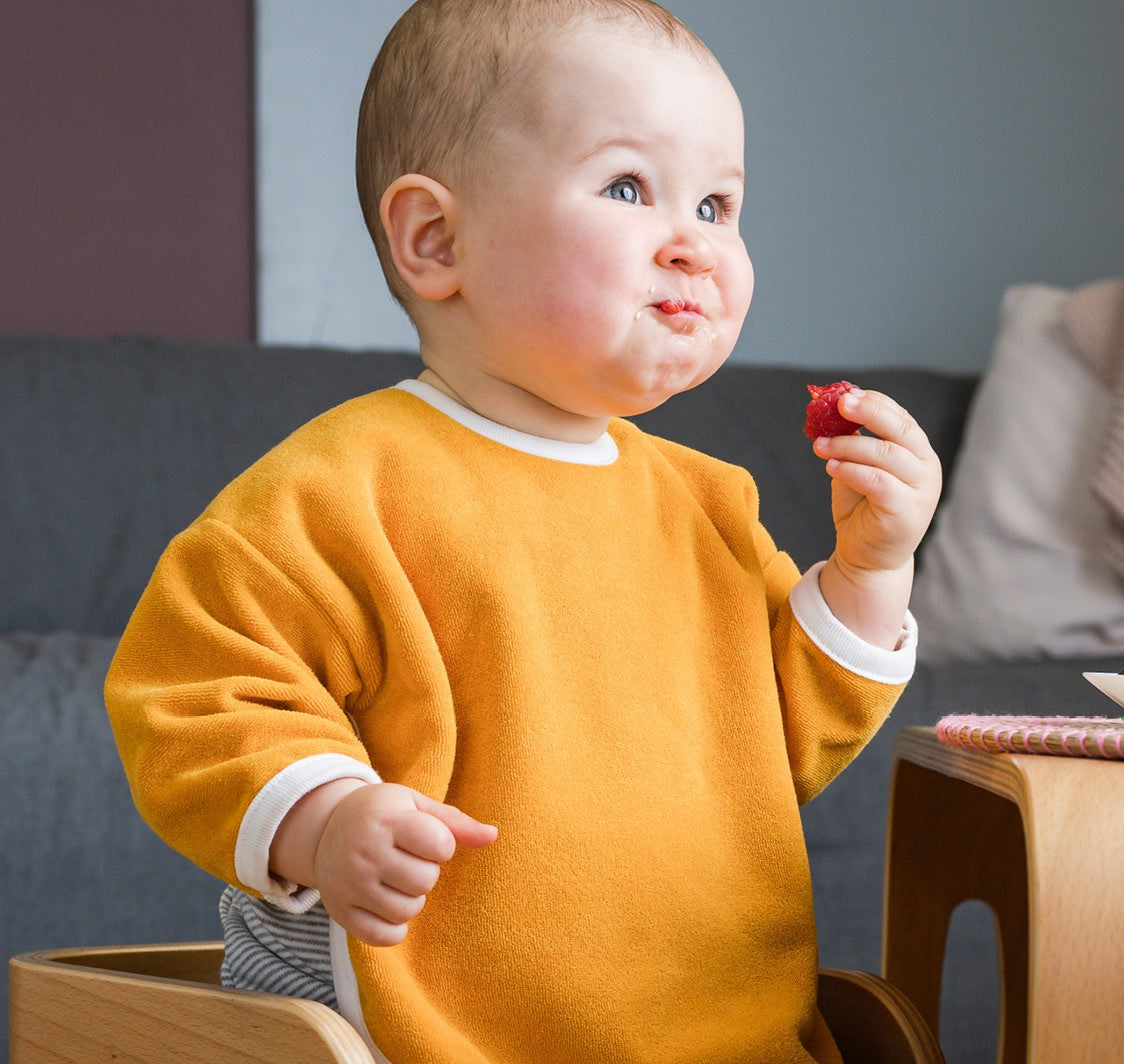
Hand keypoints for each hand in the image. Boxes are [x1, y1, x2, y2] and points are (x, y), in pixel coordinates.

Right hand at [310, 782, 497, 946]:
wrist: (326, 825)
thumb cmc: (383, 813)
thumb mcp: (415, 805)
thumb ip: (455, 822)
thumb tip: (493, 835)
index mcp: (387, 821)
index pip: (440, 844)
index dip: (442, 844)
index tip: (425, 837)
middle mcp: (365, 853)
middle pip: (424, 881)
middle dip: (426, 872)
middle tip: (409, 860)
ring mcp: (349, 885)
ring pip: (406, 911)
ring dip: (412, 898)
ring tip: (398, 879)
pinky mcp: (340, 912)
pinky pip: (383, 936)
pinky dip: (395, 927)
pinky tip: (388, 904)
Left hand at [812, 387, 940, 645]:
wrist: (866, 558)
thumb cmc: (861, 510)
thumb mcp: (855, 468)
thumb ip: (851, 441)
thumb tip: (829, 407)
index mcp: (918, 453)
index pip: (902, 419)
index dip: (876, 403)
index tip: (846, 393)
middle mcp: (927, 469)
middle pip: (902, 430)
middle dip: (870, 412)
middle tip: (839, 403)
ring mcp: (921, 491)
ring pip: (887, 455)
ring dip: (849, 445)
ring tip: (820, 445)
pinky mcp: (907, 512)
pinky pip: (878, 482)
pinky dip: (851, 470)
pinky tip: (831, 467)